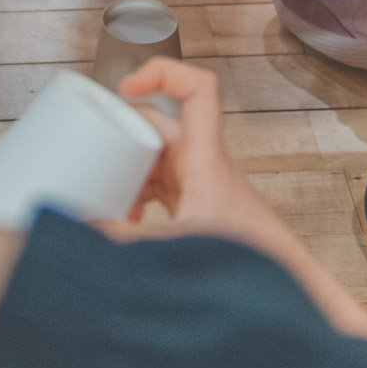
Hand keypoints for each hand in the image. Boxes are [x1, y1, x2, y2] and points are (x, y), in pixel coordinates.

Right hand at [106, 60, 366, 336]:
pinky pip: (160, 183)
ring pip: (156, 155)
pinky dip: (139, 192)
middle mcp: (203, 162)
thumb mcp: (176, 247)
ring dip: (129, 167)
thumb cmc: (249, 265)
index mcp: (204, 157)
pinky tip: (128, 218)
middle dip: (124, 135)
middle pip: (159, 125)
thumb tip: (83, 228)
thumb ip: (125, 240)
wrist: (284, 294)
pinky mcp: (197, 205)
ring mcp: (200, 182)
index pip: (197, 89)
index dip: (161, 73)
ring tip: (107, 193)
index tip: (125, 86)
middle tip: (95, 151)